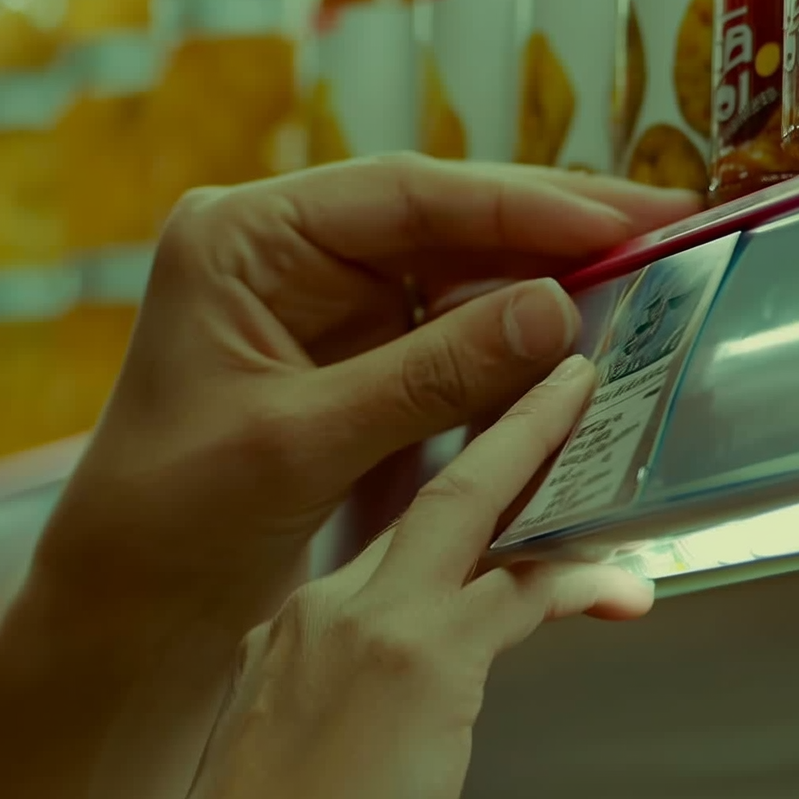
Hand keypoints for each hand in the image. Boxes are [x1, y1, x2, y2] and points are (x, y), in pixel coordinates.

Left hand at [0, 158, 689, 798]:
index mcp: (247, 237)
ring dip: (546, 278)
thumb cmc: (178, 511)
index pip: (405, 198)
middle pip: (444, 220)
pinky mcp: (354, 357)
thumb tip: (557, 310)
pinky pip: (452, 332)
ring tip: (648, 275)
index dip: (521, 205)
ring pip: (459, 272)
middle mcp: (289, 251)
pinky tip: (585, 338)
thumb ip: (433, 372)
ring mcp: (324, 302)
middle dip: (552, 226)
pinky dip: (517, 340)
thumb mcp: (306, 439)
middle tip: (665, 224)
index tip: (617, 222)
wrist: (133, 600)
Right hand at [108, 358, 650, 798]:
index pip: (367, 542)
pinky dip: (577, 571)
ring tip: (586, 409)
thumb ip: (330, 737)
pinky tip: (622, 577)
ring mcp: (371, 623)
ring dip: (538, 455)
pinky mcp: (427, 658)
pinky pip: (521, 587)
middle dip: (488, 434)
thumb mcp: (283, 786)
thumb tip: (375, 753)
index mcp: (282, 637)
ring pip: (472, 509)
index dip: (421, 496)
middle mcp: (320, 608)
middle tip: (544, 382)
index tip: (455, 468)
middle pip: (420, 498)